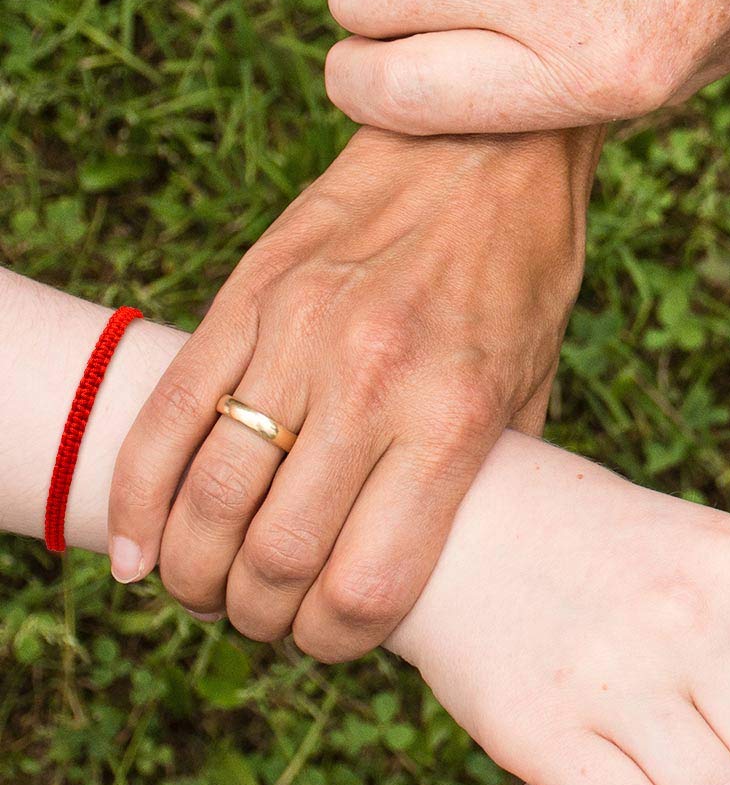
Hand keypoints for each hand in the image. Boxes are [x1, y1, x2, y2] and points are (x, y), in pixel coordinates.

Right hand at [107, 128, 592, 658]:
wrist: (487, 142)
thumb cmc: (524, 271)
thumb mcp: (535, 383)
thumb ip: (487, 477)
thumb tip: (445, 565)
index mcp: (453, 417)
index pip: (366, 584)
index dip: (337, 642)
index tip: (333, 639)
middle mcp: (371, 382)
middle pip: (274, 558)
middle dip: (260, 617)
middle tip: (267, 617)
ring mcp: (298, 335)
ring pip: (207, 497)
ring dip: (194, 571)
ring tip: (208, 584)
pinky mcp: (248, 296)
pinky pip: (166, 416)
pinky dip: (138, 499)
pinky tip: (139, 548)